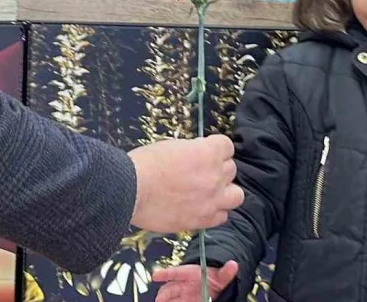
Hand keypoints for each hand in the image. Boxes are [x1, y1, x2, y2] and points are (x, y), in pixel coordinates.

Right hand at [128, 135, 242, 232]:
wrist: (130, 190)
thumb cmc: (144, 165)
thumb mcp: (171, 147)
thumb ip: (191, 152)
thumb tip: (197, 157)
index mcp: (207, 153)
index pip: (227, 146)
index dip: (215, 149)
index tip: (205, 153)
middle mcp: (215, 176)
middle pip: (231, 169)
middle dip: (217, 169)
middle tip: (200, 173)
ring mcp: (211, 200)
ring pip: (236, 195)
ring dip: (225, 192)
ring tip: (208, 192)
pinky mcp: (203, 220)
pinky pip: (222, 217)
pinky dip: (214, 212)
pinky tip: (201, 208)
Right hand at [154, 261, 238, 301]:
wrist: (213, 284)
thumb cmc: (214, 277)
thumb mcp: (222, 275)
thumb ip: (226, 272)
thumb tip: (234, 264)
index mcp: (190, 273)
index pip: (177, 272)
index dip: (166, 274)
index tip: (155, 276)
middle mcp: (183, 283)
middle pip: (170, 288)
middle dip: (164, 294)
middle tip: (159, 299)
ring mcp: (182, 293)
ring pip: (169, 296)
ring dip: (165, 300)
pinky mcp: (184, 301)